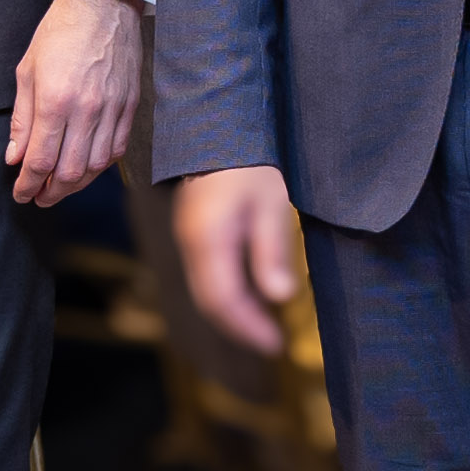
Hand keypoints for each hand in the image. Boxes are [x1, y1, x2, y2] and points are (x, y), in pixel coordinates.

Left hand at [5, 0, 147, 207]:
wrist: (103, 4)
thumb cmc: (59, 33)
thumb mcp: (27, 72)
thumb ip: (21, 120)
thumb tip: (14, 158)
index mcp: (55, 101)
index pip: (40, 160)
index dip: (28, 184)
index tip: (20, 193)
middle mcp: (86, 111)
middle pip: (69, 172)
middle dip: (50, 192)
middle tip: (38, 196)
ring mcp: (112, 110)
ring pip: (96, 167)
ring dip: (75, 185)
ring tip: (60, 187)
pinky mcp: (130, 107)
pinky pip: (117, 150)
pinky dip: (101, 167)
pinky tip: (87, 168)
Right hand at [171, 164, 304, 358]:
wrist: (215, 126)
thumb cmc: (248, 163)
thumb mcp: (270, 205)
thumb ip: (271, 253)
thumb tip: (280, 298)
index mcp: (208, 241)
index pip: (224, 301)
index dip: (248, 328)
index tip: (275, 345)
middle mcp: (191, 245)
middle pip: (210, 302)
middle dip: (240, 327)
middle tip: (271, 343)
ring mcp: (188, 238)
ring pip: (205, 290)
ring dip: (233, 313)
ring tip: (263, 326)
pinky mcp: (194, 232)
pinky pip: (206, 275)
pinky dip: (226, 294)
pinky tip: (250, 295)